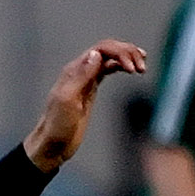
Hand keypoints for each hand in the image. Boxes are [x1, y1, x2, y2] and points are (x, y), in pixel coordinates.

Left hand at [23, 40, 146, 172]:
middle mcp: (80, 71)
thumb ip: (81, 76)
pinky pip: (107, 71)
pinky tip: (131, 71)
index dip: (119, 52)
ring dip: (127, 58)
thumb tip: (96, 54)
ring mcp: (86, 80)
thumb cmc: (57, 127)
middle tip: (142, 66)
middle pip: (108, 51)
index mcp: (74, 71)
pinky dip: (120, 67)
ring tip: (142, 67)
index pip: (101, 49)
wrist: (52, 146)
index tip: (132, 67)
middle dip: (127, 53)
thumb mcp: (68, 100)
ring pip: (109, 59)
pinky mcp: (90, 90)